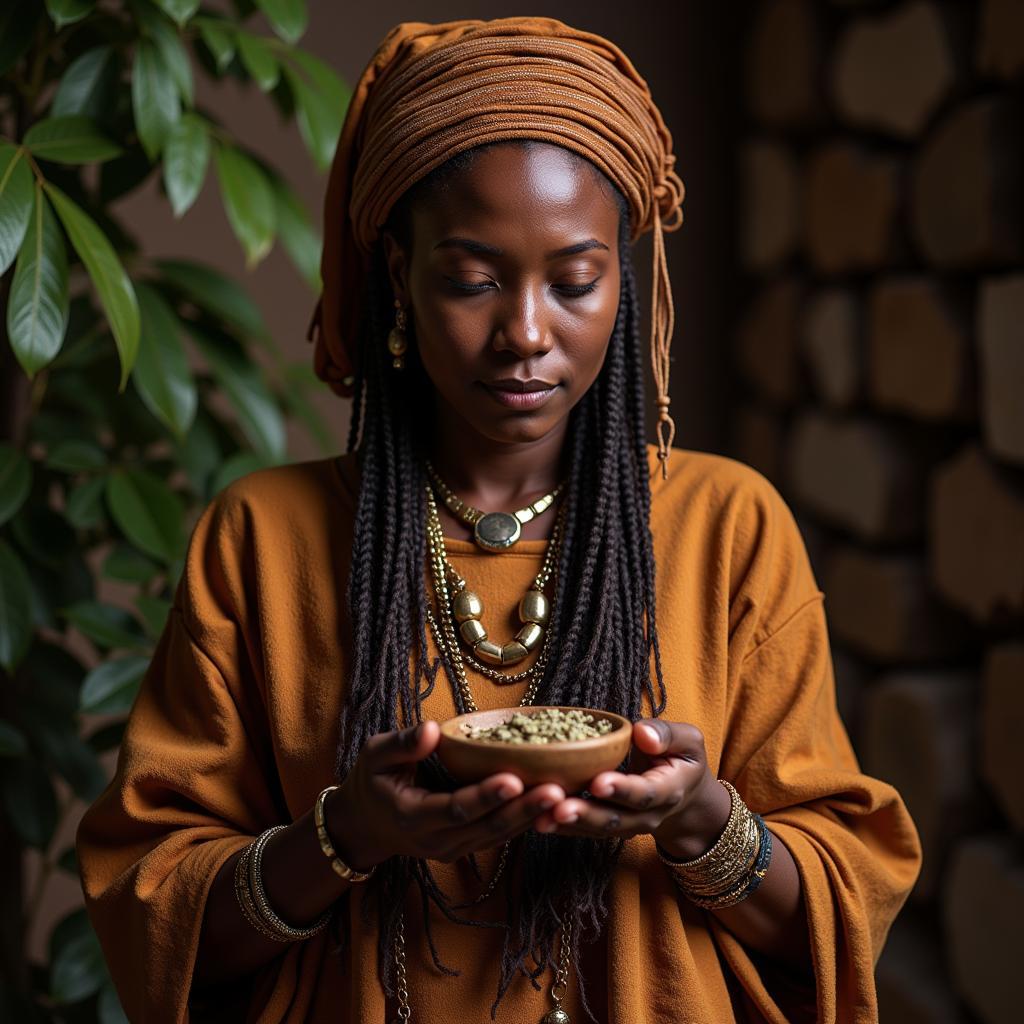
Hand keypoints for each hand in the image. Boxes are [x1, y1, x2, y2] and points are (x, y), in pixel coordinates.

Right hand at [328, 721, 564, 868]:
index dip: (486, 795)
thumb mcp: (374, 756)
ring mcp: (455, 848)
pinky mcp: (468, 845)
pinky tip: (557, 804)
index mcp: (413, 817)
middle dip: (525, 809)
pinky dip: (529, 820)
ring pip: (501, 835)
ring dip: (534, 817)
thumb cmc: (372, 781)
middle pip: (488, 827)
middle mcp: (438, 841)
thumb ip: (402, 744)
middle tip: (558, 790)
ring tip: (568, 796)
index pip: (456, 808)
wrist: (365, 825)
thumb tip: (432, 729)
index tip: (514, 778)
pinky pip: (502, 834)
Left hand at [533, 719, 729, 858]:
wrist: (683, 796)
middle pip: (615, 819)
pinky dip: (560, 827)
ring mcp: (626, 826)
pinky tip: (536, 820)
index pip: (645, 793)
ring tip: (540, 818)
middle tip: (559, 808)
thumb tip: (642, 733)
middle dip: (587, 814)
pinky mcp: (607, 828)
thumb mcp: (688, 742)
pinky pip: (583, 831)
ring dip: (568, 825)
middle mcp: (647, 816)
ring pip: (596, 830)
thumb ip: (668, 735)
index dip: (623, 789)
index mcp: (669, 791)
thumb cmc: (681, 759)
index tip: (599, 782)